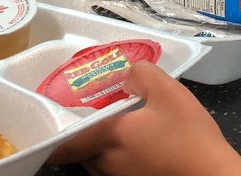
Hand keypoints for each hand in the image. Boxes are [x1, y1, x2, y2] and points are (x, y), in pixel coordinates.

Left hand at [47, 62, 240, 175]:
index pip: (63, 145)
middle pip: (80, 151)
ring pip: (97, 162)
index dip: (52, 137)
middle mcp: (106, 164)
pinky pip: (113, 171)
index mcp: (108, 138)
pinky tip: (139, 145)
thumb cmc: (189, 136)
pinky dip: (117, 157)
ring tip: (118, 126)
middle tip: (93, 113)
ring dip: (101, 146)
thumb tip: (126, 77)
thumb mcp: (170, 92)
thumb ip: (142, 74)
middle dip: (83, 133)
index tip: (52, 121)